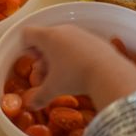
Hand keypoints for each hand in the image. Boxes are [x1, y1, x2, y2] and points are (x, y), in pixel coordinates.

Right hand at [20, 24, 135, 111]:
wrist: (110, 72)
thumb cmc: (74, 77)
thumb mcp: (54, 89)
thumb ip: (40, 96)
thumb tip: (32, 106)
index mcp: (48, 37)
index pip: (28, 33)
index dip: (26, 47)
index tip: (32, 61)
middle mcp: (64, 30)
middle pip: (46, 38)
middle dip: (43, 56)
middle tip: (46, 74)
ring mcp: (81, 33)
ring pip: (63, 41)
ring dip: (59, 55)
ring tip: (64, 75)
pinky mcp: (95, 39)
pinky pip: (79, 44)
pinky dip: (75, 54)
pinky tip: (81, 71)